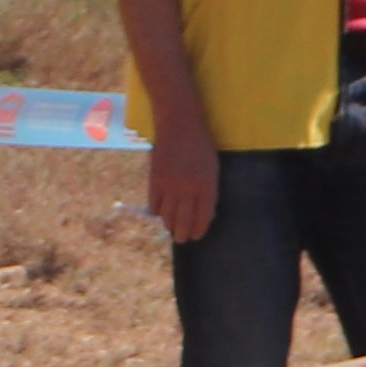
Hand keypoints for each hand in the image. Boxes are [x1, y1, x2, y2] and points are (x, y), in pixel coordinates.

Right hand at [146, 126, 218, 242]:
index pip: (203, 216)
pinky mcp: (155, 181)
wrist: (179, 127)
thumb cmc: (200, 146)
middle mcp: (188, 189)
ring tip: (171, 229)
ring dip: (169, 224)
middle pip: (184, 220)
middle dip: (183, 233)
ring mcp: (170, 185)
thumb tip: (203, 212)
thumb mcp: (212, 169)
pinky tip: (160, 214)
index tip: (197, 236)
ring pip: (167, 215)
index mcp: (207, 186)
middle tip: (182, 240)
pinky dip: (157, 211)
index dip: (200, 229)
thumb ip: (208, 190)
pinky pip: (154, 204)